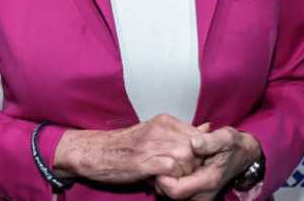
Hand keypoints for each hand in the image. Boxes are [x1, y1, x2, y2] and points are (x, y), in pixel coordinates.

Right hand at [53, 115, 208, 183]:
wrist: (95, 152)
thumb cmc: (126, 146)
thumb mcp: (156, 133)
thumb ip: (182, 132)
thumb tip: (208, 127)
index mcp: (165, 121)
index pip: (198, 135)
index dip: (199, 153)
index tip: (191, 164)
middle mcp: (161, 129)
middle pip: (195, 147)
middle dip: (194, 164)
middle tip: (183, 175)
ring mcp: (152, 144)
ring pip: (186, 158)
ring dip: (184, 173)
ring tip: (173, 179)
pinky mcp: (143, 161)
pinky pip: (171, 169)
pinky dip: (172, 178)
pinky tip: (163, 182)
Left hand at [153, 126, 261, 199]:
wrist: (243, 155)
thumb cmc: (233, 146)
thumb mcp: (225, 137)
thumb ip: (210, 141)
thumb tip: (193, 142)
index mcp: (209, 181)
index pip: (176, 190)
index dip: (164, 178)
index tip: (161, 161)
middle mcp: (203, 195)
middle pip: (169, 195)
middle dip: (161, 178)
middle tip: (159, 160)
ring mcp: (198, 197)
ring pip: (169, 195)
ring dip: (164, 179)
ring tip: (165, 161)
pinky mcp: (194, 195)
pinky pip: (174, 192)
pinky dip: (169, 180)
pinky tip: (172, 166)